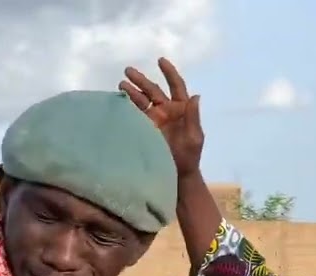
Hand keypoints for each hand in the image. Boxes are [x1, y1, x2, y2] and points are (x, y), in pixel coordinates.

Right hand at [119, 58, 204, 176]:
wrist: (178, 174)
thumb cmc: (189, 156)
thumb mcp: (194, 137)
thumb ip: (193, 118)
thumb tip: (195, 96)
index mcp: (181, 109)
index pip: (176, 86)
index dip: (169, 72)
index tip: (160, 60)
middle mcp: (167, 111)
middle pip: (153, 90)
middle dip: (141, 79)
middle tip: (128, 70)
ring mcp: (155, 119)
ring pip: (142, 99)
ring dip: (132, 91)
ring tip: (121, 84)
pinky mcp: (145, 129)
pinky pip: (136, 114)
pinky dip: (128, 106)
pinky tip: (120, 100)